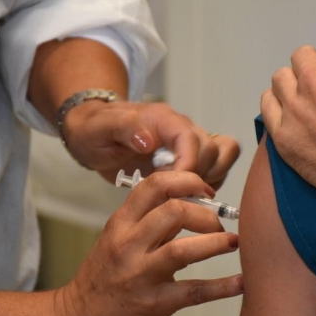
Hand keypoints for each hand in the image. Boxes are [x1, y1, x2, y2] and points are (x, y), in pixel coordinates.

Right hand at [55, 171, 241, 315]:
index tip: (207, 190)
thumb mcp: (117, 241)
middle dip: (206, 214)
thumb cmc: (102, 279)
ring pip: (184, 250)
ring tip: (234, 243)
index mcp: (121, 224)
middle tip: (220, 225)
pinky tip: (241, 282)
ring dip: (216, 243)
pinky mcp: (153, 304)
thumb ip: (149, 223)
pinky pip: (193, 291)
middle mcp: (128, 245)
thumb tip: (191, 204)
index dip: (188, 181)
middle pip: (174, 211)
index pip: (155, 185)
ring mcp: (140, 275)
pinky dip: (222, 287)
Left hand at [62, 100, 240, 188]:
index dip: (189, 166)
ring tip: (181, 196)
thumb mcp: (99, 128)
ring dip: (209, 181)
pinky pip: (216, 168)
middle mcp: (182, 128)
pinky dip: (209, 184)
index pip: (191, 140)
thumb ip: (123, 128)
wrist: (92, 132)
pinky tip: (184, 195)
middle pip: (213, 151)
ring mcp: (188, 144)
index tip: (175, 190)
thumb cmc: (94, 129)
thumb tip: (148, 140)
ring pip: (222, 158)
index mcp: (162, 119)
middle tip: (173, 196)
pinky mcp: (190, 158)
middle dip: (198, 178)